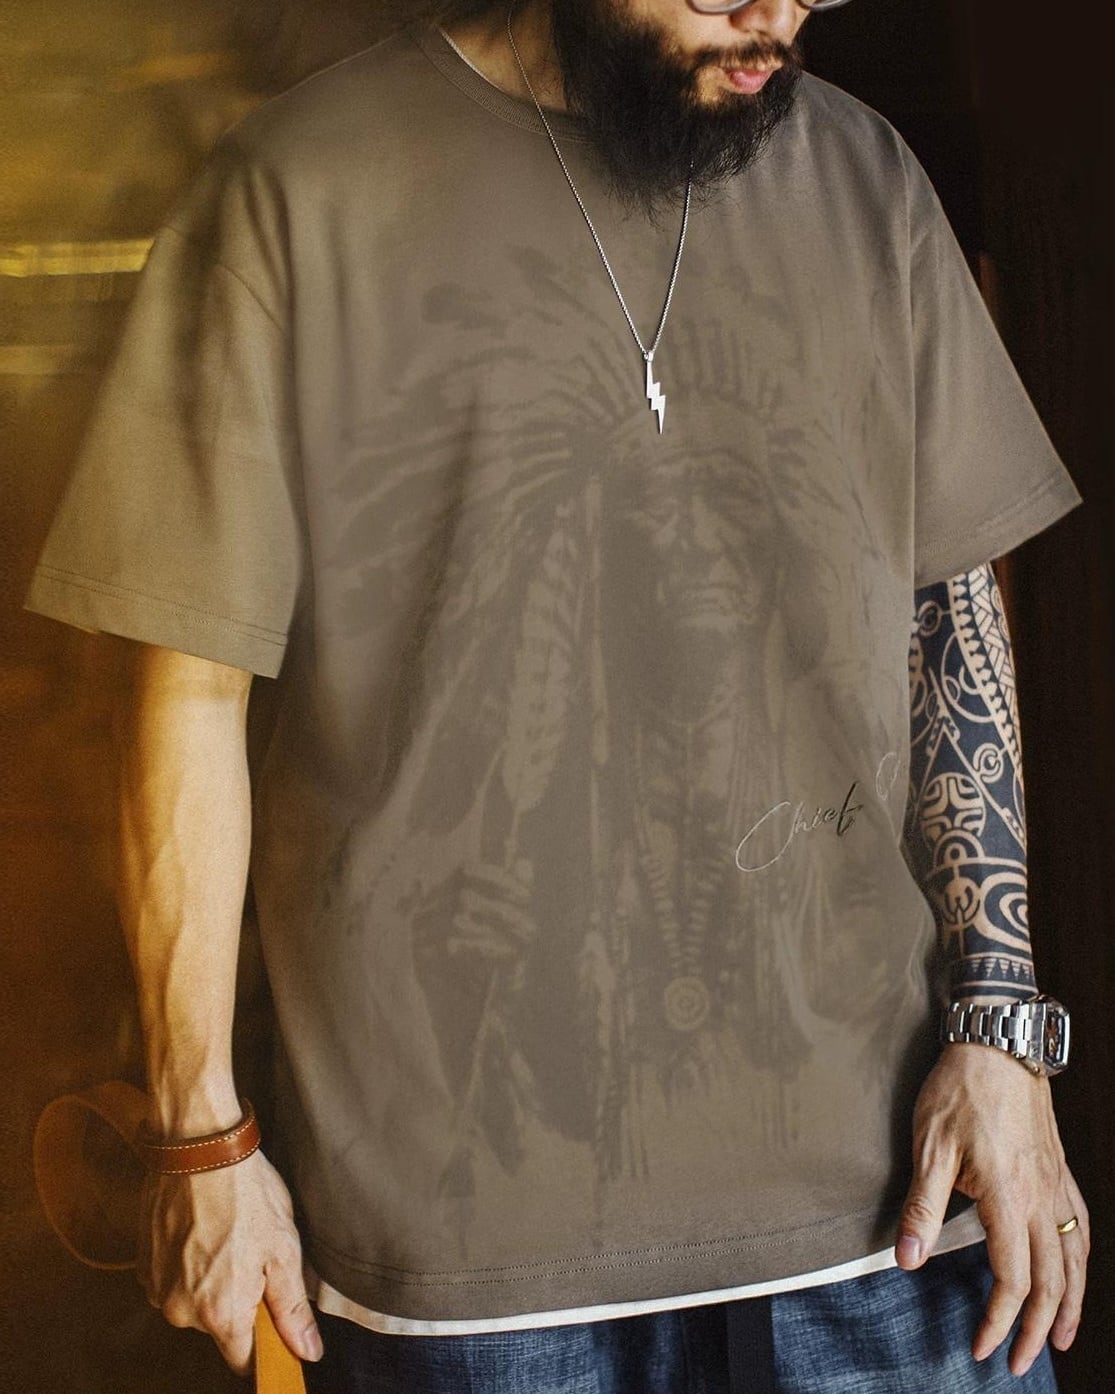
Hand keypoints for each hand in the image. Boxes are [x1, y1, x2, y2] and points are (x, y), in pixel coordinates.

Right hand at [139, 1149, 322, 1374]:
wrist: (198, 1148)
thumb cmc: (245, 1194)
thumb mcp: (283, 1249)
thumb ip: (292, 1308)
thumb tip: (308, 1351)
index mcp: (221, 1314)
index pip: (243, 1360)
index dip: (262, 1342)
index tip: (272, 1319)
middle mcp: (182, 1312)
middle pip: (219, 1325)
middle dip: (238, 1299)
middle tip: (254, 1252)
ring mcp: (158, 1289)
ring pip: (195, 1300)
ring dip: (212, 1279)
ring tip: (228, 1234)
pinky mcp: (144, 1265)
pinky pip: (173, 1279)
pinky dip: (189, 1262)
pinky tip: (205, 1228)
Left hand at [896, 1044, 1088, 1375]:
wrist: (997, 1044)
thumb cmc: (959, 1089)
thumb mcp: (929, 1145)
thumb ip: (922, 1205)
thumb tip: (907, 1258)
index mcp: (1007, 1197)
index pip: (1012, 1278)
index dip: (1000, 1320)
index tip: (982, 1347)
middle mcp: (1040, 1196)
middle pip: (1051, 1279)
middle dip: (1038, 1328)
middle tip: (1024, 1362)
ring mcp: (1054, 1182)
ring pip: (1075, 1256)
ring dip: (1071, 1302)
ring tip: (1064, 1336)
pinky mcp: (1058, 1167)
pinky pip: (1080, 1223)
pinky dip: (1082, 1258)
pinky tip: (1077, 1270)